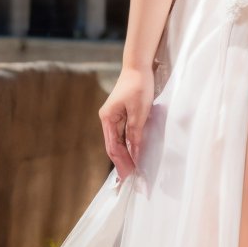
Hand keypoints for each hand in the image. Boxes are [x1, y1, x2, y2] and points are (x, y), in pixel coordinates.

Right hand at [99, 63, 156, 182]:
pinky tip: (135, 154)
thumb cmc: (138, 86)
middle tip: (132, 179)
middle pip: (113, 147)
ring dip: (125, 156)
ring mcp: (114, 118)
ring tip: (133, 170)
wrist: (138, 67)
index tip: (130, 175)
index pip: (114, 147)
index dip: (122, 162)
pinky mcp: (122, 115)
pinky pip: (123, 135)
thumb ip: (136, 133)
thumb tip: (135, 153)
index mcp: (108, 119)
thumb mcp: (139, 111)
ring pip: (118, 142)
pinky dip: (128, 146)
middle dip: (122, 163)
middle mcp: (108, 120)